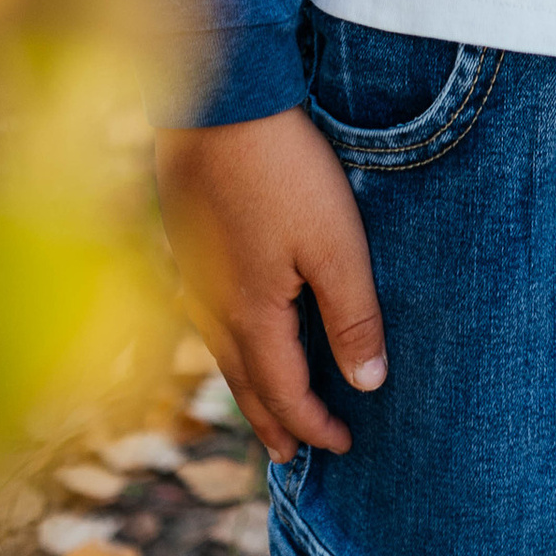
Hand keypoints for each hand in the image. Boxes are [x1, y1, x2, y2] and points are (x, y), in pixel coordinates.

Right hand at [154, 108, 387, 462]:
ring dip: (247, 386)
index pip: (285, 393)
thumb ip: (351, 316)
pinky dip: (230, 343)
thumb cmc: (282, 170)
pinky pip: (209, 316)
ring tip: (264, 405)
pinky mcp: (187, 241)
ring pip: (222, 351)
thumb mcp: (335, 244)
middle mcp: (214, 306)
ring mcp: (194, 274)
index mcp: (252, 316)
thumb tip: (368, 385)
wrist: (218, 101)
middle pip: (245, 383)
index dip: (315, 426)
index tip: (344, 445)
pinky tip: (235, 328)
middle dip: (272, 422)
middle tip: (290, 455)